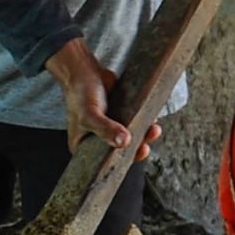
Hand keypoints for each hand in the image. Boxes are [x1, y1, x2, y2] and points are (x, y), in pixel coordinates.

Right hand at [44, 37, 161, 157]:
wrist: (85, 71)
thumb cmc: (80, 94)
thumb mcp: (89, 115)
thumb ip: (105, 129)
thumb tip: (124, 141)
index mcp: (85, 148)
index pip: (105, 161)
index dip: (121, 162)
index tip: (135, 156)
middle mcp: (99, 140)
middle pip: (122, 151)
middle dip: (137, 149)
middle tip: (145, 147)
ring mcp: (112, 128)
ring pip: (132, 137)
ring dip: (145, 135)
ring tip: (153, 130)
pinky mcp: (123, 116)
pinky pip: (137, 123)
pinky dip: (146, 122)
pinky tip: (153, 119)